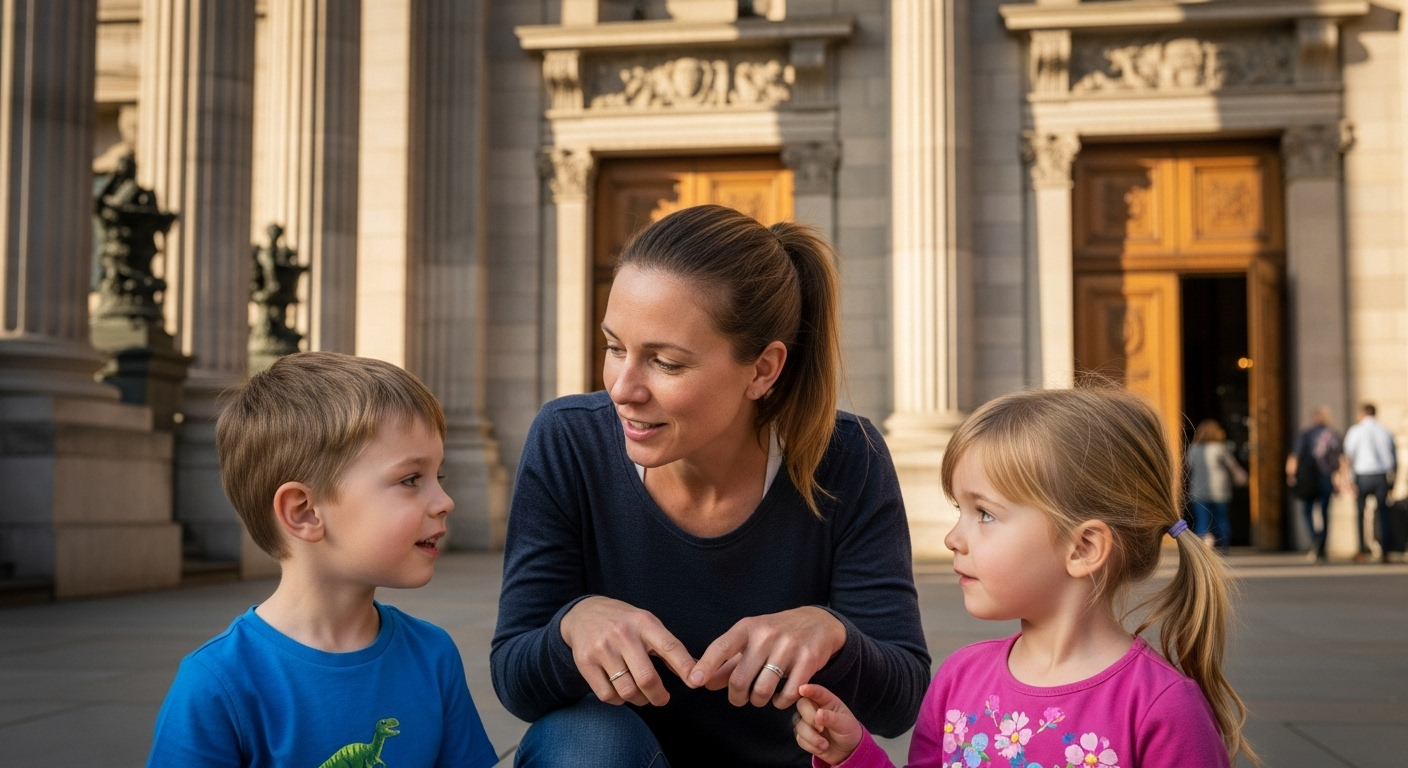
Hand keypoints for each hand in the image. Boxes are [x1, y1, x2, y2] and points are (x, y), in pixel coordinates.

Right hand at [559, 596, 695, 706]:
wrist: (583, 613)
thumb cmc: (623, 622)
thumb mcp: (647, 624)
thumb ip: (668, 647)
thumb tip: (693, 672)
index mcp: (644, 623)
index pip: (670, 647)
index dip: (685, 667)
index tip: (696, 683)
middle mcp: (623, 634)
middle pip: (647, 678)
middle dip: (659, 696)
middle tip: (662, 699)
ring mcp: (602, 649)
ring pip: (627, 691)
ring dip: (639, 700)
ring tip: (641, 695)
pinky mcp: (585, 663)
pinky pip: (607, 695)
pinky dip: (619, 700)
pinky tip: (621, 691)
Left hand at [687, 606, 845, 708]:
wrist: (819, 622)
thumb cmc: (777, 633)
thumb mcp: (750, 639)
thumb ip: (727, 662)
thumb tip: (702, 681)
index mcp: (748, 628)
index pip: (721, 647)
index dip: (706, 666)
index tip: (694, 681)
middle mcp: (766, 635)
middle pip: (740, 680)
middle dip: (737, 697)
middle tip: (741, 698)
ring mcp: (788, 647)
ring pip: (762, 691)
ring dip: (758, 701)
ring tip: (761, 696)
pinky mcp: (808, 660)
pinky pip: (787, 695)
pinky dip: (780, 703)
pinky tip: (780, 695)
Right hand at [795, 683, 863, 765]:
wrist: (847, 750)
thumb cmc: (848, 731)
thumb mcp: (845, 724)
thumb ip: (832, 718)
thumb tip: (818, 714)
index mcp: (827, 700)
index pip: (816, 692)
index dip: (809, 689)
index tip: (802, 689)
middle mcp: (814, 708)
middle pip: (802, 705)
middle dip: (810, 718)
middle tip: (821, 729)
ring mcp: (806, 721)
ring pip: (799, 725)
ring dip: (812, 737)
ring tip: (825, 744)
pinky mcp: (802, 735)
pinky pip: (799, 739)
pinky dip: (810, 746)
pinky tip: (821, 747)